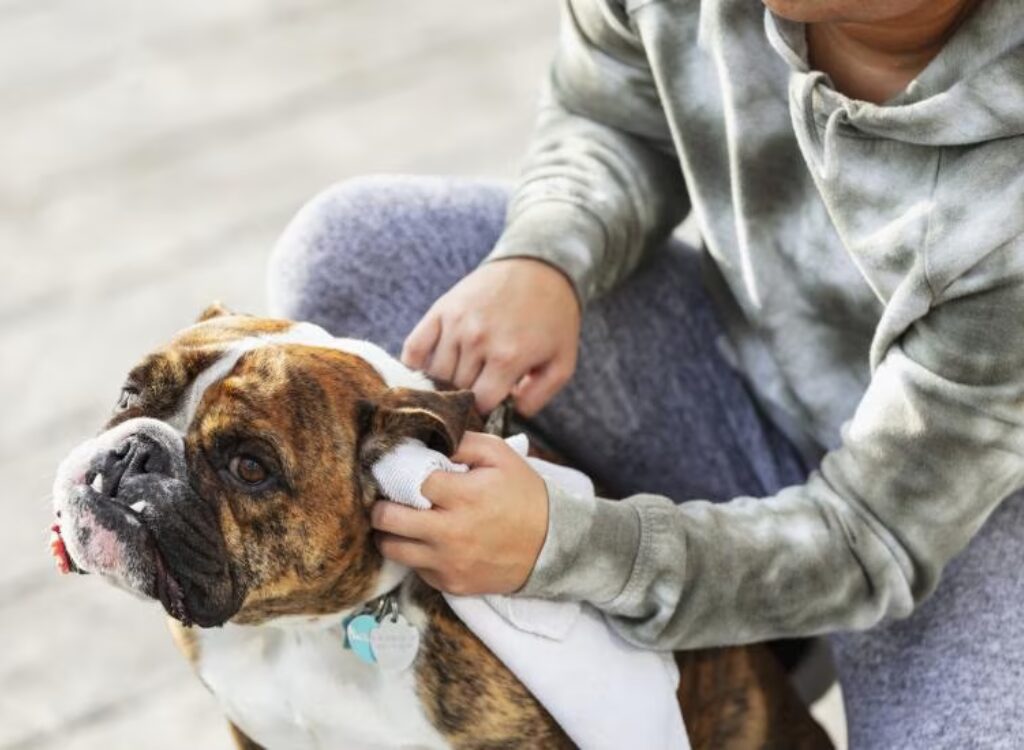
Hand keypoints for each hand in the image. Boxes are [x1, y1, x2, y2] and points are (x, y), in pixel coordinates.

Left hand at [369, 432, 548, 594]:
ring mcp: (449, 562)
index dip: (397, 471)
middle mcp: (452, 532)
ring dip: (389, 533)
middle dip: (380, 504)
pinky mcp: (451, 584)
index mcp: (464, 495)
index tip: (394, 469)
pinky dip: (415, 553)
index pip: (408, 480)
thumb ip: (462, 441)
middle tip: (386, 497)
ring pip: (392, 548)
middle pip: (387, 518)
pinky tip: (428, 541)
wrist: (552, 546)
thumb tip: (425, 438)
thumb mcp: (500, 455)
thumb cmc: (524, 495)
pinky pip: (415, 569)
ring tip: (399, 520)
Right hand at [402, 258, 580, 415]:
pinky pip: (415, 347)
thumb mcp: (562, 361)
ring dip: (443, 385)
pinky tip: (425, 374)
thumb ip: (539, 396)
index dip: (485, 412)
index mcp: (507, 357)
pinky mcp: (441, 309)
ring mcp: (456, 324)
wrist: (538, 267)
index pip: (480, 403)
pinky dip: (414, 365)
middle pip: (456, 390)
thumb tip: (511, 413)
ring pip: (435, 374)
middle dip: (465, 399)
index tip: (489, 408)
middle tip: (473, 397)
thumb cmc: (553, 318)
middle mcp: (477, 341)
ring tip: (456, 386)